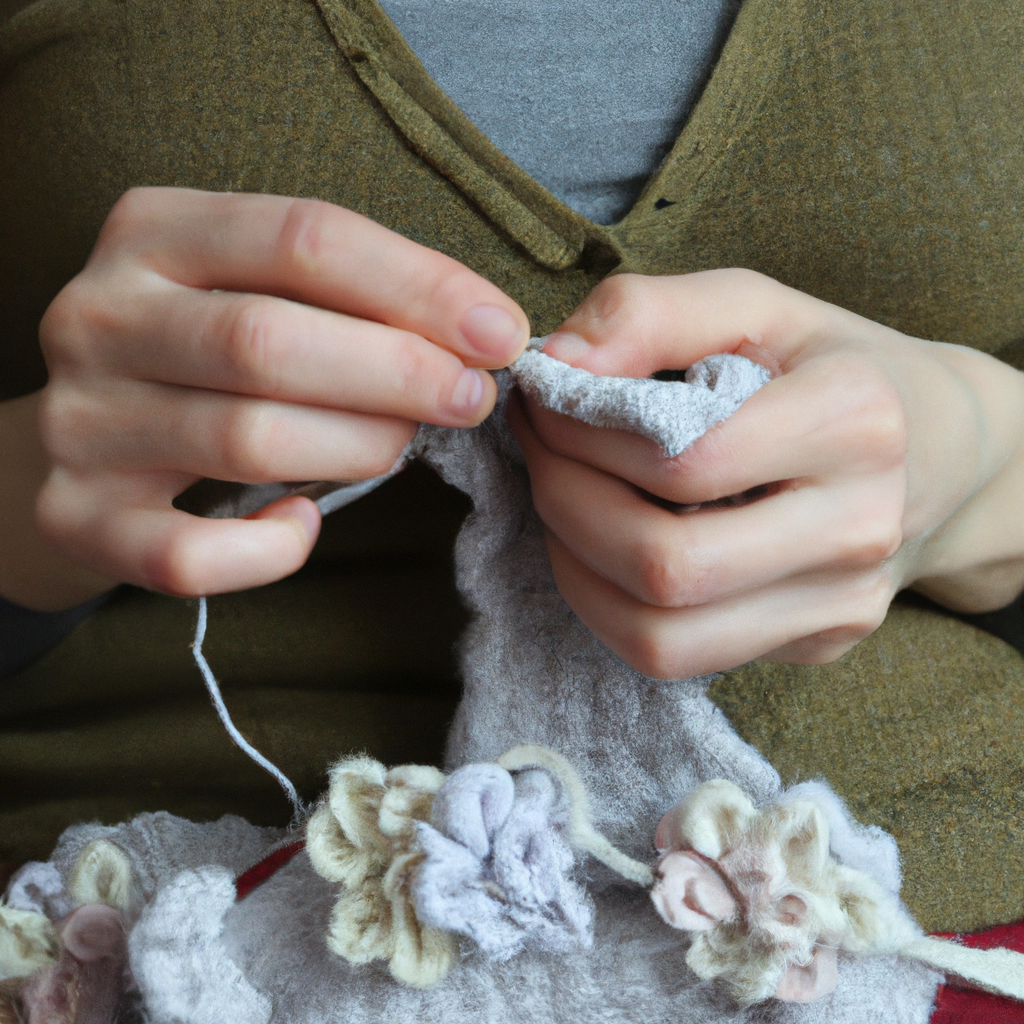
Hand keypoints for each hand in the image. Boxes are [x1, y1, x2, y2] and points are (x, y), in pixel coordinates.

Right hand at [10, 188, 527, 608]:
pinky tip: (304, 524)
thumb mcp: (259, 289)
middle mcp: (99, 316)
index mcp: (154, 233)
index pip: (304, 237)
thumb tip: (483, 335)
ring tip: (402, 445)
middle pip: (268, 340)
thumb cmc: (206, 356)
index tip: (500, 331)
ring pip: (244, 439)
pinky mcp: (77, 516)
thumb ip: (350, 298)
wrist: (82, 435)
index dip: (419, 286)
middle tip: (470, 398)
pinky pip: (189, 554)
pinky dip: (268, 550)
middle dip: (399, 372)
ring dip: (356, 449)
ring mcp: (80, 420)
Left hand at [509, 269, 1023, 677]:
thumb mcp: (758, 305)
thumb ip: (652, 313)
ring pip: (659, 639)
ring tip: (558, 501)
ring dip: (573, 569)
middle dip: (564, 505)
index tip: (545, 401)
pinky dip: (606, 605)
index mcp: (855, 422)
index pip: (684, 461)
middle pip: (666, 566)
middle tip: (538, 451)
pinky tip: (597, 548)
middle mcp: (857, 529)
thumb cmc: (837, 366)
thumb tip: (557, 362)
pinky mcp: (815, 644)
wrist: (946, 450)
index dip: (583, 436)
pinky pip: (675, 657)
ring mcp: (839, 605)